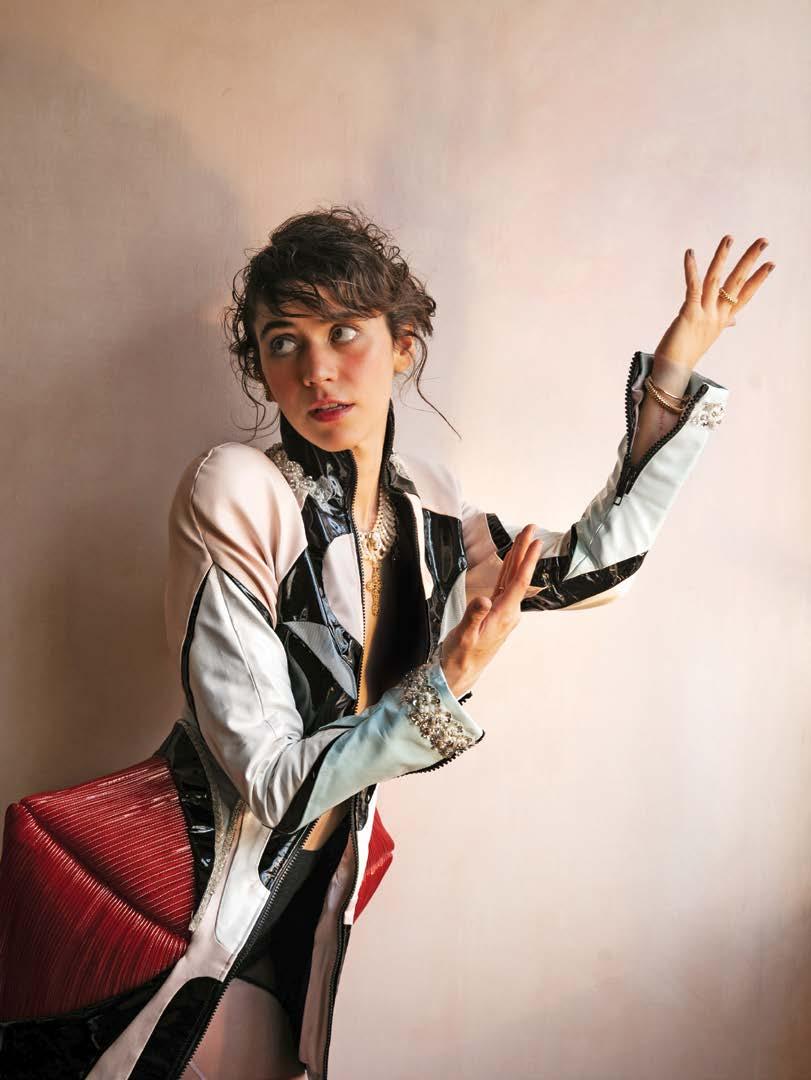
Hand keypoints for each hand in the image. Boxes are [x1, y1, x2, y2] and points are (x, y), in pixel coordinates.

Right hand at [439, 524, 542, 696]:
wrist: (460, 672)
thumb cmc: (461, 655)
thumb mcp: (464, 635)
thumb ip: (474, 615)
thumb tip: (484, 600)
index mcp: (504, 615)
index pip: (518, 582)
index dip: (527, 561)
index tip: (536, 542)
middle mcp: (508, 612)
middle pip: (518, 576)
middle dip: (525, 552)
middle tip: (532, 529)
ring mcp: (503, 612)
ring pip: (511, 579)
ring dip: (517, 558)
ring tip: (523, 539)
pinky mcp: (495, 613)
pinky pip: (504, 586)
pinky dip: (507, 571)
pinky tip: (509, 561)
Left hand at [652, 234, 775, 375]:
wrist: (673, 371)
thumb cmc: (687, 353)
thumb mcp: (708, 336)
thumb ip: (722, 324)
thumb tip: (734, 321)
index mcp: (723, 320)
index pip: (745, 296)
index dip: (758, 279)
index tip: (770, 264)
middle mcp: (718, 315)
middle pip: (738, 283)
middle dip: (750, 260)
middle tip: (763, 241)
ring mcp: (705, 314)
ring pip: (717, 279)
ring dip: (723, 256)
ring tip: (730, 237)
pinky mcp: (689, 313)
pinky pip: (693, 286)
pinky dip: (691, 269)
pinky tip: (690, 253)